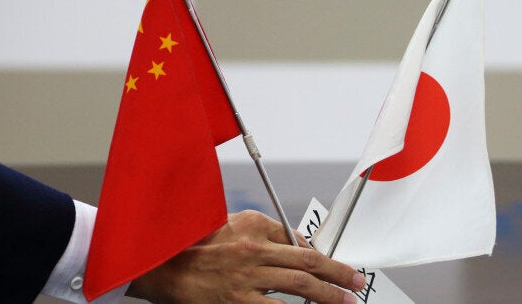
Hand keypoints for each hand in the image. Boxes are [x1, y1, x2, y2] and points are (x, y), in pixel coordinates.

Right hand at [126, 210, 365, 302]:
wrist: (165, 267)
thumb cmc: (199, 244)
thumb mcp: (233, 225)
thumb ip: (265, 231)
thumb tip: (297, 245)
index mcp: (253, 229)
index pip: (297, 242)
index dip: (321, 255)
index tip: (335, 265)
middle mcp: (253, 251)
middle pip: (306, 262)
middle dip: (337, 272)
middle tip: (356, 281)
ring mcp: (246, 280)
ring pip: (298, 286)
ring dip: (328, 294)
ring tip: (345, 301)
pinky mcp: (237, 303)